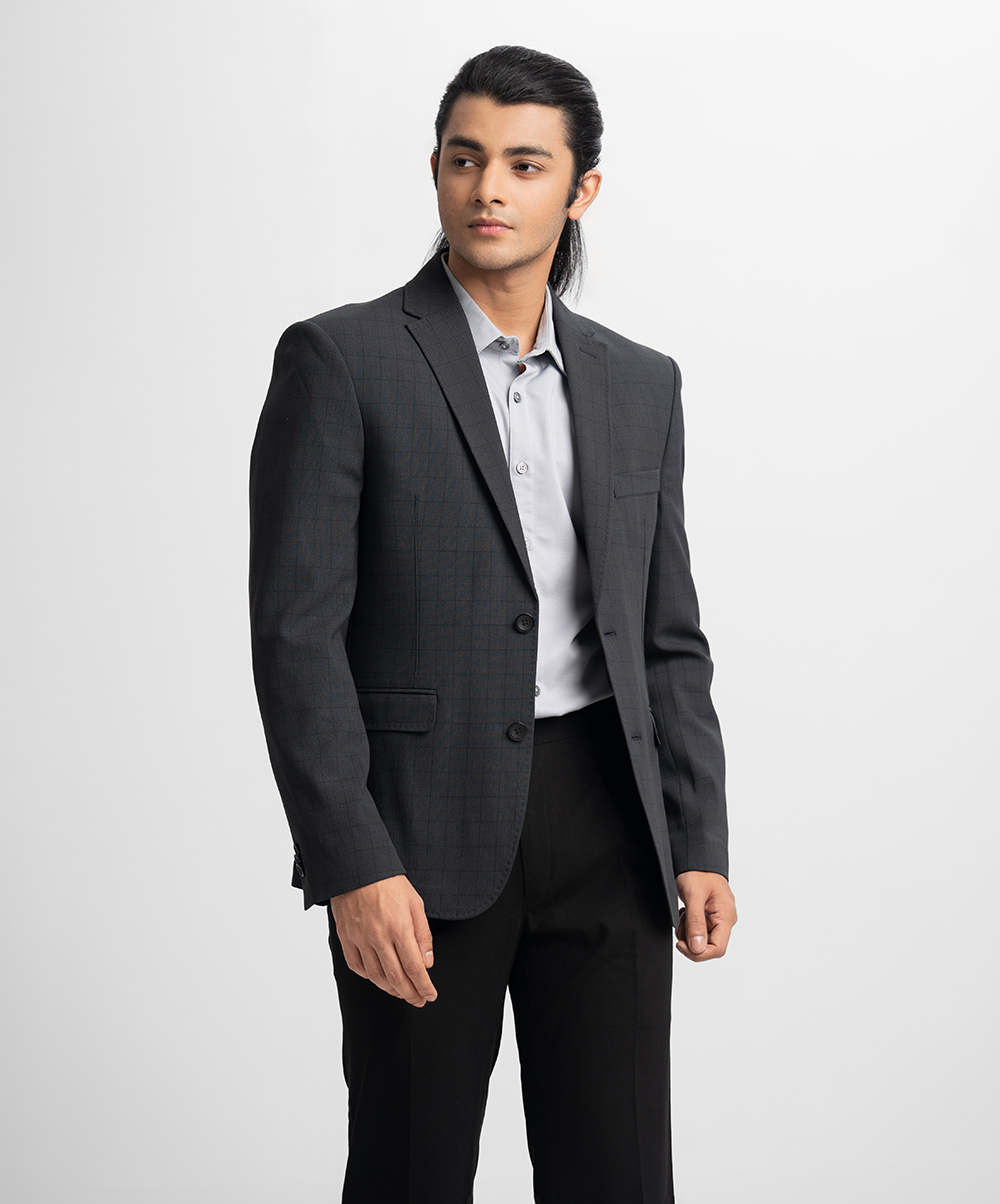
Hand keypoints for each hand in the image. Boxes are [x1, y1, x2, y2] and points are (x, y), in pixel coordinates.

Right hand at [330, 874, 436, 1006]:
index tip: (430, 995)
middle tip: (419, 1000)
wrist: (357, 868)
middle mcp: (379, 937)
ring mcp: (360, 939)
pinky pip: (357, 967)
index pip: (414, 968)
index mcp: (399, 927)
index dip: (424, 986)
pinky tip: (379, 978)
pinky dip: (370, 978)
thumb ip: (423, 935)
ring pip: (376, 977)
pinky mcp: (346, 938)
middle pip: (396, 978)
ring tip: (402, 992)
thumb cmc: (388, 882)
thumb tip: (427, 962)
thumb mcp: (415, 903)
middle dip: (410, 994)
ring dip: (391, 990)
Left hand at [675, 871, 736, 961]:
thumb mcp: (694, 896)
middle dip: (691, 940)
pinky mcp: (710, 916)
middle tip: (680, 925)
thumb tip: (697, 948)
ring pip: (702, 939)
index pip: (718, 949)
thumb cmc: (698, 872)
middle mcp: (725, 920)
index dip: (698, 953)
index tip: (681, 944)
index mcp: (726, 917)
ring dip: (688, 932)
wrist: (696, 858)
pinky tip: (685, 912)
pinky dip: (688, 925)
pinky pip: (699, 930)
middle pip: (709, 946)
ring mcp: (717, 918)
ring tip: (683, 914)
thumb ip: (696, 923)